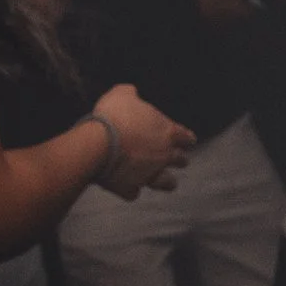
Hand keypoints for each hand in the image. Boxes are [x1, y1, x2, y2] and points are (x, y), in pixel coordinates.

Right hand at [92, 84, 194, 198]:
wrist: (97, 144)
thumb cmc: (114, 116)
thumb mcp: (122, 95)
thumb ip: (130, 94)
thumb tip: (131, 92)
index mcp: (168, 133)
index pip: (186, 137)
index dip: (186, 138)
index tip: (187, 140)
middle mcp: (164, 156)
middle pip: (180, 160)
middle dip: (178, 159)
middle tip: (175, 158)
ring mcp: (150, 174)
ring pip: (166, 182)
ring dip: (165, 181)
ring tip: (164, 181)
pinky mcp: (131, 188)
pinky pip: (134, 192)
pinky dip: (131, 189)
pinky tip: (126, 187)